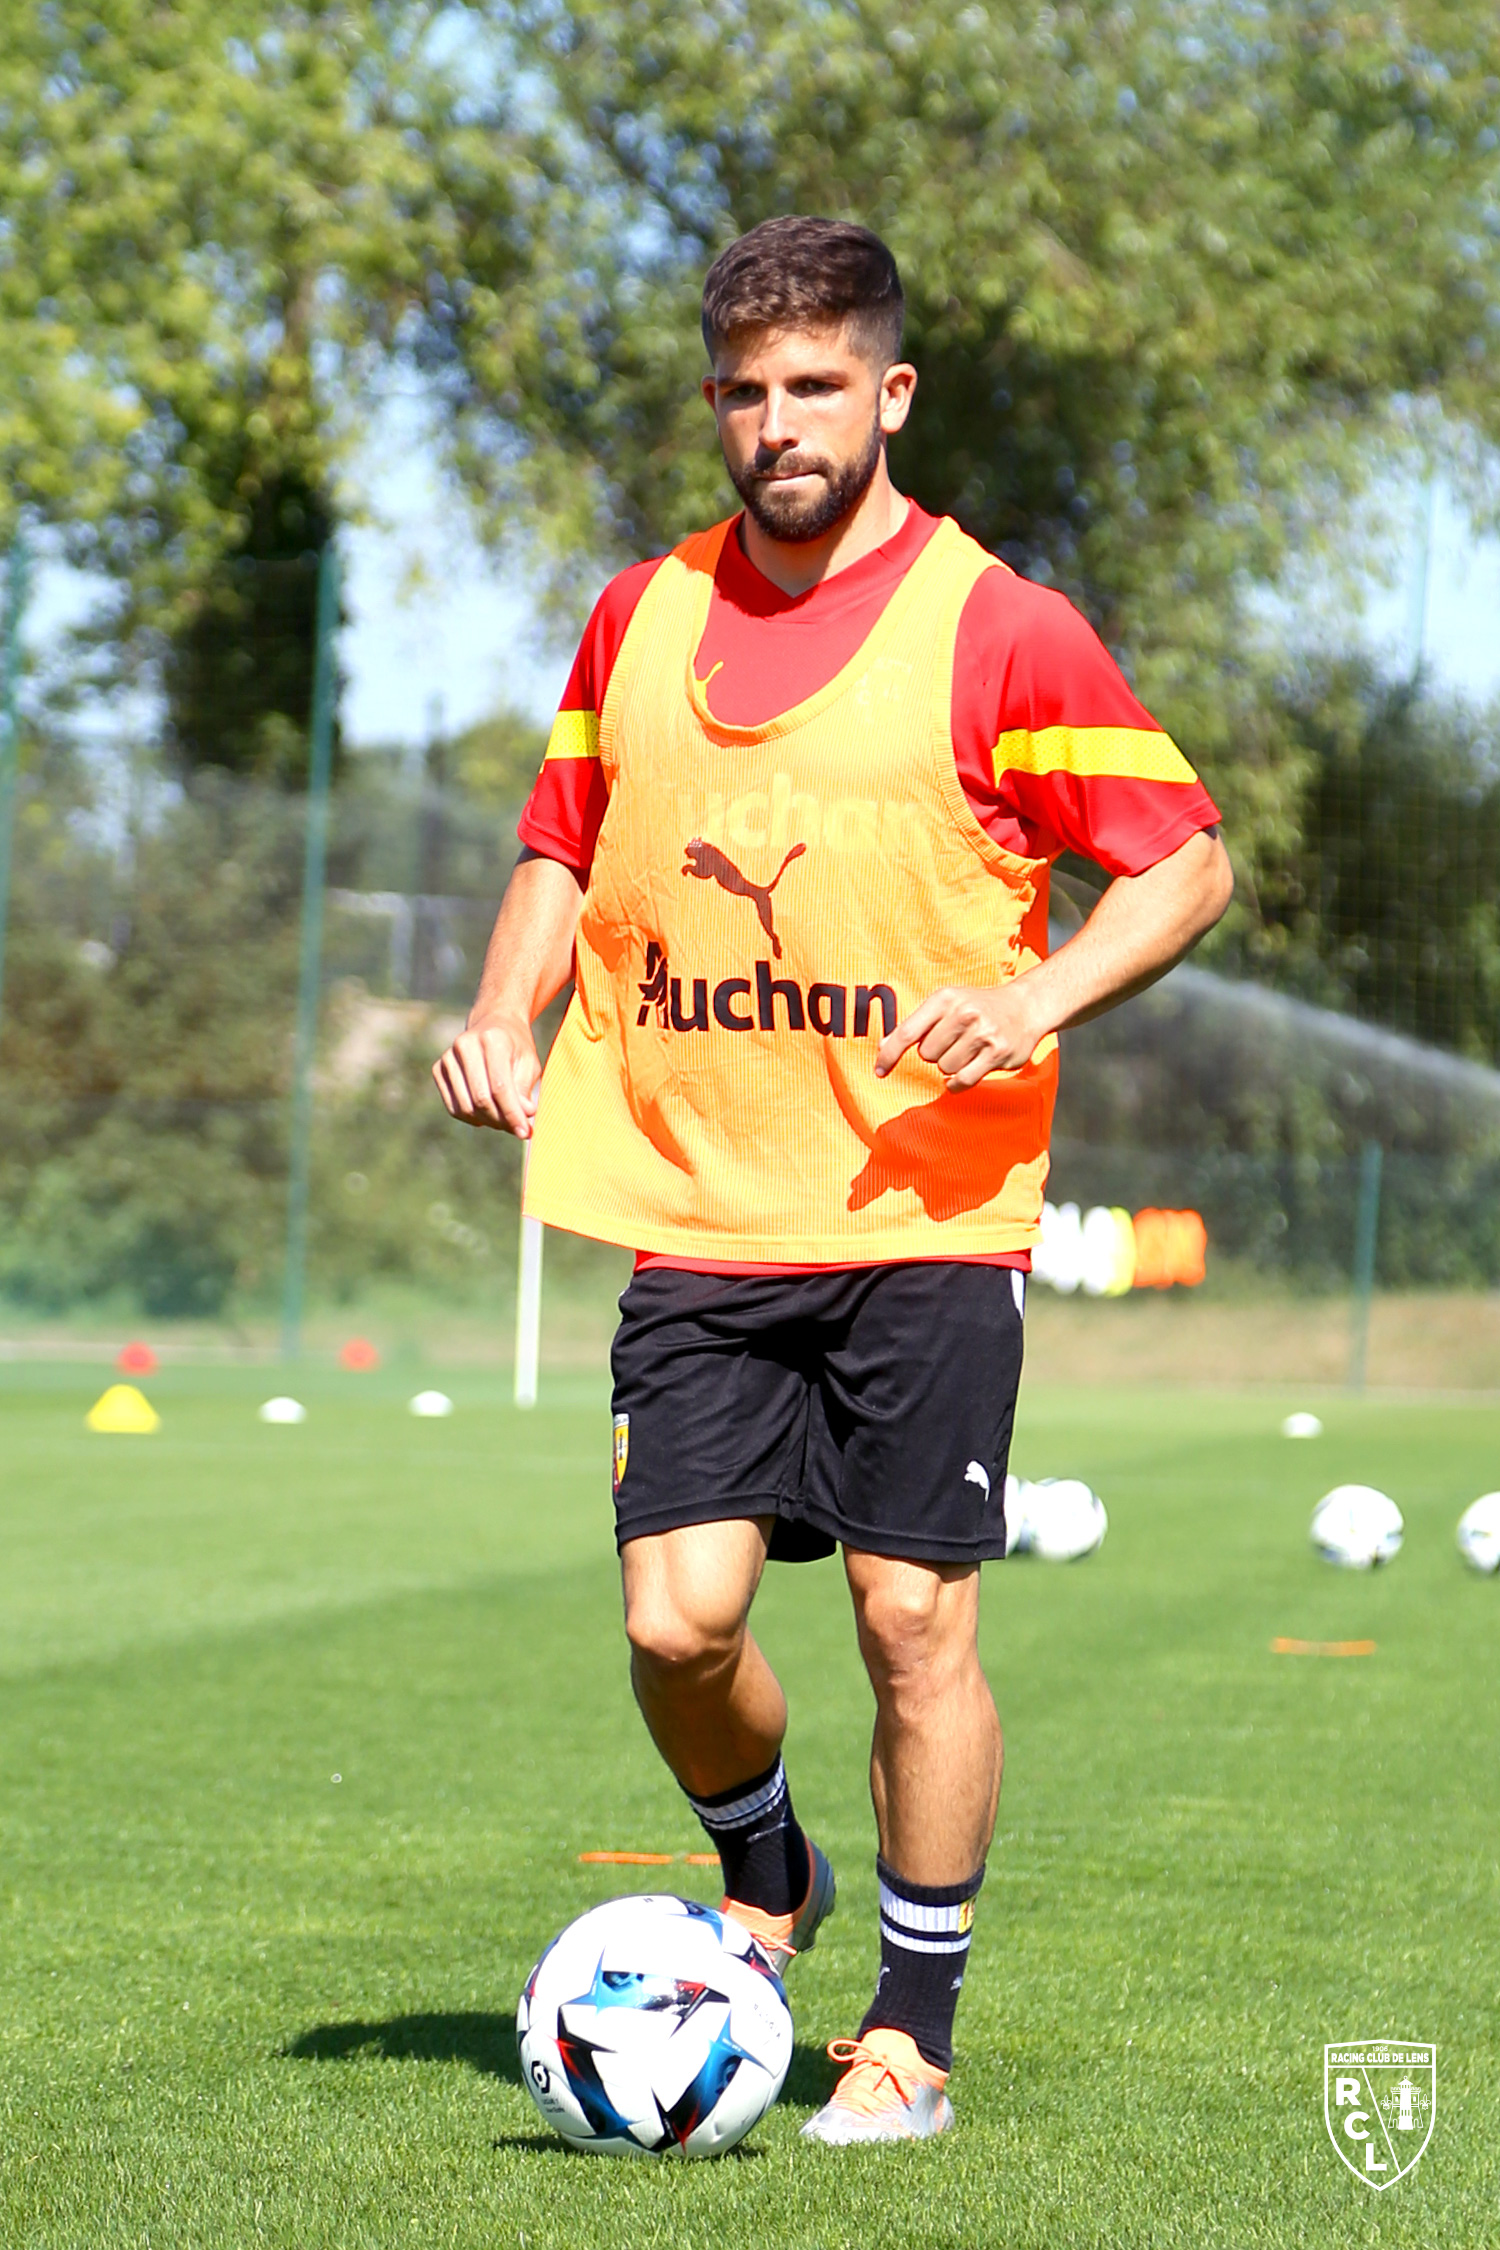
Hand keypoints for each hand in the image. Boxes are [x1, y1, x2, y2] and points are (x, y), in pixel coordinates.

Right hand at [432, 1014, 541, 1136]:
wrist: (493, 1023)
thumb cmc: (515, 1047)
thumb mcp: (529, 1064)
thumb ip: (525, 1090)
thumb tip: (522, 1117)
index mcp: (492, 1039)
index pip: (500, 1087)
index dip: (512, 1114)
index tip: (524, 1133)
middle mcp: (465, 1045)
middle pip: (481, 1099)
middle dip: (501, 1120)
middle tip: (517, 1128)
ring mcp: (448, 1057)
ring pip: (466, 1107)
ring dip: (488, 1122)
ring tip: (504, 1119)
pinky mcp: (438, 1069)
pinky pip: (454, 1107)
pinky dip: (472, 1118)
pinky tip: (486, 1114)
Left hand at [874, 981, 1047, 1088]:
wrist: (1025, 1006)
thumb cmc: (977, 1006)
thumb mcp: (945, 1005)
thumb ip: (915, 1025)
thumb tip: (882, 1048)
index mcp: (945, 999)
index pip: (907, 1032)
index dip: (890, 1055)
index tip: (879, 1071)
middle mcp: (964, 1013)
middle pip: (926, 1055)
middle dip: (936, 1053)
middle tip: (954, 1041)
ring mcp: (982, 1033)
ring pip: (945, 1069)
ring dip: (952, 1066)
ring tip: (968, 1049)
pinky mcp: (997, 1053)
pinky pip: (963, 1080)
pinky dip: (959, 1082)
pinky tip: (969, 1069)